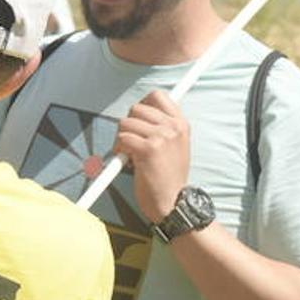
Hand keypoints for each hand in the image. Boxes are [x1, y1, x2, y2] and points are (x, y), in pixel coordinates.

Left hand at [112, 89, 190, 221]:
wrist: (173, 203)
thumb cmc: (169, 178)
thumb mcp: (176, 147)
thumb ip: (163, 128)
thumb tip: (139, 113)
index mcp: (181, 124)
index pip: (157, 96)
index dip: (142, 104)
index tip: (137, 120)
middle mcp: (173, 127)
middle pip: (137, 108)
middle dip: (128, 125)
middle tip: (130, 142)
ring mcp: (161, 137)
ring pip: (125, 123)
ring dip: (121, 139)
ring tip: (129, 154)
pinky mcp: (148, 150)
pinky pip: (122, 138)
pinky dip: (118, 150)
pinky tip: (125, 161)